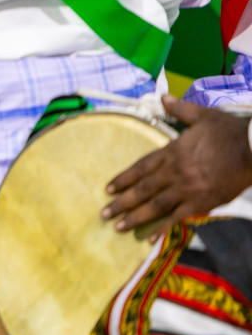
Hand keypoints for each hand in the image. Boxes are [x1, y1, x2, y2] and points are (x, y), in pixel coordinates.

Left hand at [101, 95, 251, 232]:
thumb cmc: (230, 132)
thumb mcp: (202, 115)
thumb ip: (180, 109)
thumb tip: (163, 98)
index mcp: (172, 151)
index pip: (141, 167)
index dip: (123, 178)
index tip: (108, 188)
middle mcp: (175, 172)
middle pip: (142, 190)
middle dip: (121, 203)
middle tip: (103, 213)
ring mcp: (188, 189)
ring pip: (155, 205)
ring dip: (135, 217)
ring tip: (117, 226)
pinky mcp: (203, 203)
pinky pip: (178, 217)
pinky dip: (163, 227)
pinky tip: (150, 237)